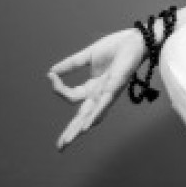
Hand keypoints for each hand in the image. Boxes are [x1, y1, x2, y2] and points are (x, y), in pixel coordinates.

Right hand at [48, 29, 144, 151]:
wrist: (135, 39)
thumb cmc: (116, 47)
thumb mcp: (87, 56)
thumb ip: (71, 64)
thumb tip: (51, 71)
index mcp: (94, 87)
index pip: (72, 96)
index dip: (59, 88)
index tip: (51, 76)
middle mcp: (101, 93)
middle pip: (82, 116)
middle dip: (71, 131)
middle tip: (60, 146)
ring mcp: (109, 92)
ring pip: (91, 114)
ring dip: (79, 128)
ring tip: (69, 141)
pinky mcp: (116, 86)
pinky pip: (104, 103)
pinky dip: (95, 114)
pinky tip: (86, 126)